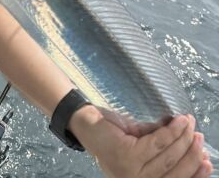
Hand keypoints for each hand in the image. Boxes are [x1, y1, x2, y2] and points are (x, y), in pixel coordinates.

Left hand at [69, 105, 212, 177]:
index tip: (207, 162)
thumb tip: (190, 141)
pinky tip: (178, 120)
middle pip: (175, 171)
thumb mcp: (141, 144)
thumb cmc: (112, 133)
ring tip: (190, 122)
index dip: (194, 174)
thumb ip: (161, 147)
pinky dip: (171, 130)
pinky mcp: (127, 157)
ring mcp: (131, 173)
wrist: (85, 120)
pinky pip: (157, 142)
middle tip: (200, 136)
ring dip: (183, 137)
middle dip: (191, 153)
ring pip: (168, 155)